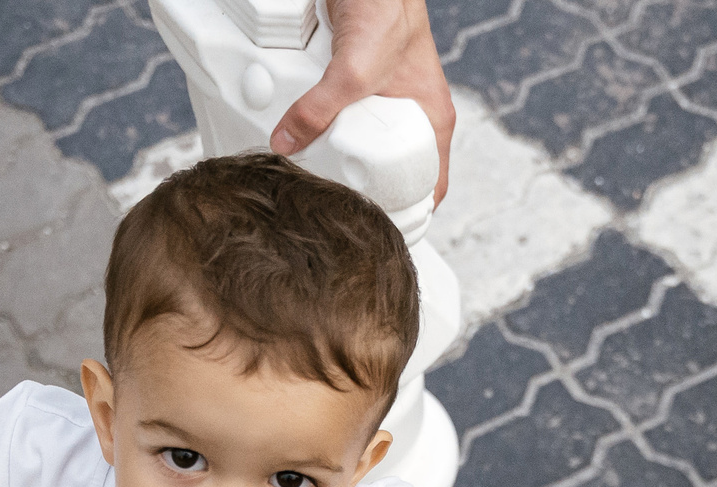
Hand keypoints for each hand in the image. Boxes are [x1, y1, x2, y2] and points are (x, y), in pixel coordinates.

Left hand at [270, 0, 454, 203]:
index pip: (429, 184)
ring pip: (363, 142)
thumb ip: (319, 108)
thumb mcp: (354, 71)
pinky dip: (326, 127)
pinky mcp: (357, 83)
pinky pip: (342, 115)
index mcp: (431, 120)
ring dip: (342, 158)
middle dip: (366, 190)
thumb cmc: (387, 11)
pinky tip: (305, 139)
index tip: (380, 234)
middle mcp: (411, 112)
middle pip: (391, 168)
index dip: (409, 214)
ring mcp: (384, 98)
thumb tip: (285, 145)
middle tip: (337, 213)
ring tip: (317, 182)